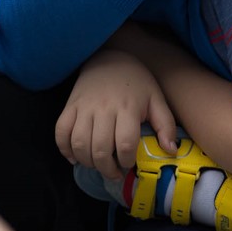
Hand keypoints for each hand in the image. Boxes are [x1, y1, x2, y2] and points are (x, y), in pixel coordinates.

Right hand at [55, 49, 176, 179]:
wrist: (111, 57)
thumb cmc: (136, 82)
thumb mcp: (156, 99)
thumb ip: (165, 125)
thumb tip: (171, 151)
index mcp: (127, 108)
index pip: (124, 143)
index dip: (126, 161)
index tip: (129, 164)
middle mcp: (103, 108)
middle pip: (100, 148)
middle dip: (107, 168)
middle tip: (114, 173)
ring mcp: (84, 107)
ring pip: (79, 143)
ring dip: (87, 162)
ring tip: (98, 165)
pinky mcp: (69, 106)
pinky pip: (60, 132)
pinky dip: (64, 149)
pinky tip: (75, 157)